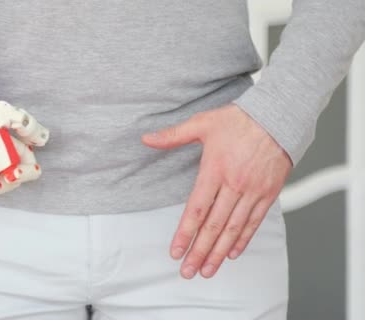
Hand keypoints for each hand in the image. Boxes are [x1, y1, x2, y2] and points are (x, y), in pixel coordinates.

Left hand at [141, 103, 291, 278]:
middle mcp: (234, 184)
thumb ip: (173, 135)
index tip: (175, 251)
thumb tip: (146, 139)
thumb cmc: (240, 119)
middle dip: (199, 252)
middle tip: (188, 271)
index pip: (196, 209)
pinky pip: (254, 222)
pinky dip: (243, 240)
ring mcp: (253, 191)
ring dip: (219, 252)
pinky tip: (231, 253)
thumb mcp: (203, 122)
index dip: (185, 233)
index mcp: (215, 170)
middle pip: (214, 226)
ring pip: (233, 229)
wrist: (279, 115)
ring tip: (207, 270)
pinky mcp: (268, 193)